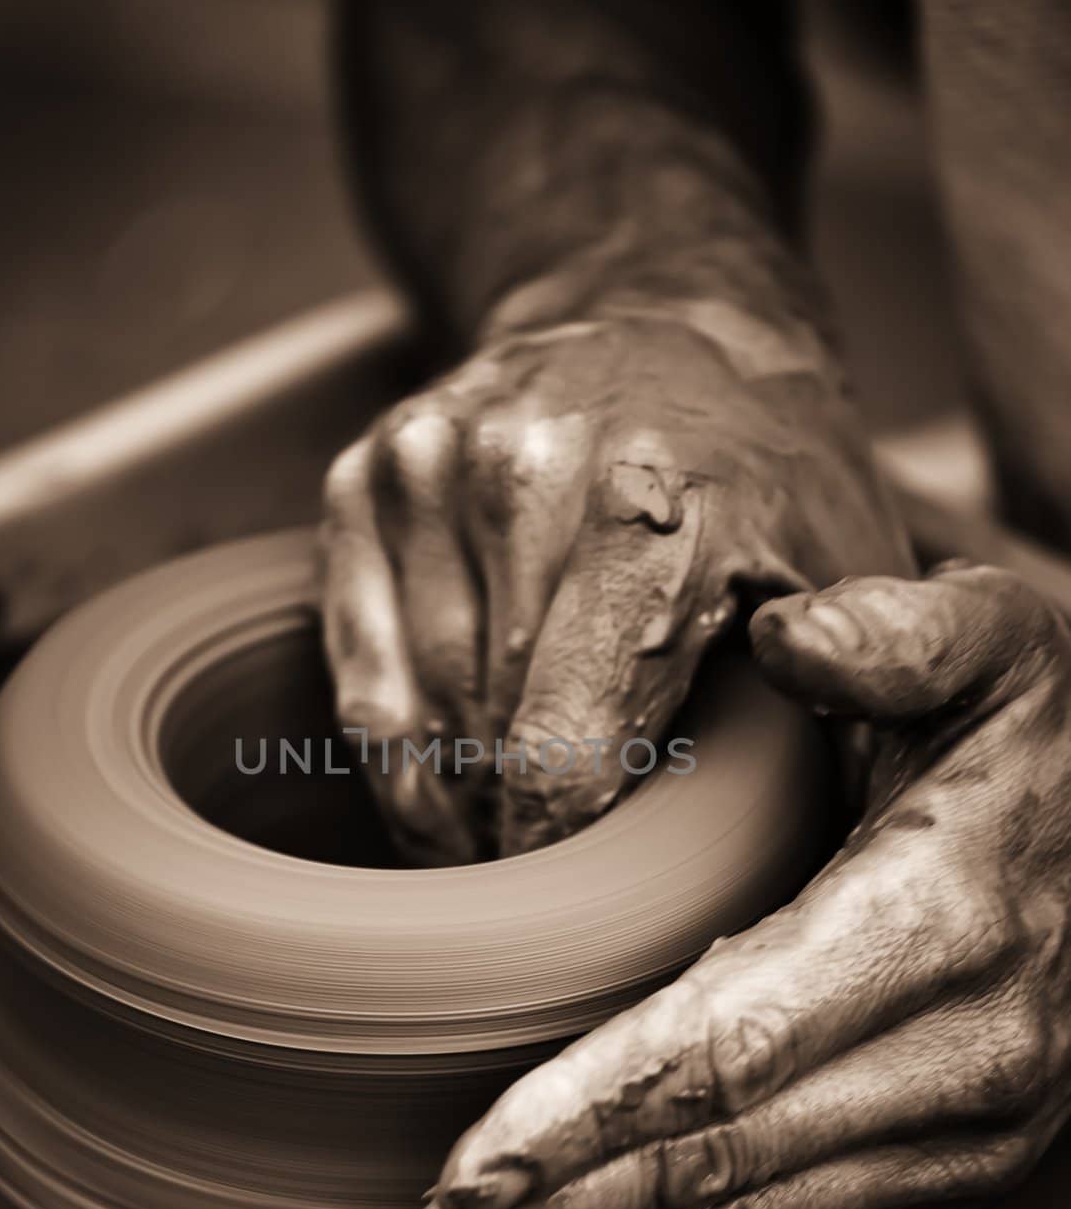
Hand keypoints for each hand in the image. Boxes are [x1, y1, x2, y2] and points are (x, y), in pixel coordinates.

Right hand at [322, 291, 912, 861]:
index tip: (568, 897)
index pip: (562, 746)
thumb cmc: (766, 460)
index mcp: (658, 511)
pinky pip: (359, 668)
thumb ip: (846, 679)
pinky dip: (396, 750)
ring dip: (450, 804)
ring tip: (494, 838)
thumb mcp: (848, 559)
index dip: (556, 850)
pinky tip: (437, 788)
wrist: (657, 311)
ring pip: (413, 714)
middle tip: (545, 879)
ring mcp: (430, 468)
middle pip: (485, 741)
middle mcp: (526, 473)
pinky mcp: (365, 480)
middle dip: (511, 834)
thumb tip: (793, 820)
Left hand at [371, 565, 1070, 1208]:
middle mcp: (952, 1057)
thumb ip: (896, 633)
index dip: (586, 1119)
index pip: (727, 1047)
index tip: (459, 1179)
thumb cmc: (1032, 736)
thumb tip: (789, 636)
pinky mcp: (945, 1180)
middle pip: (712, 1167)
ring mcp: (954, 1140)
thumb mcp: (991, 644)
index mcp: (932, 922)